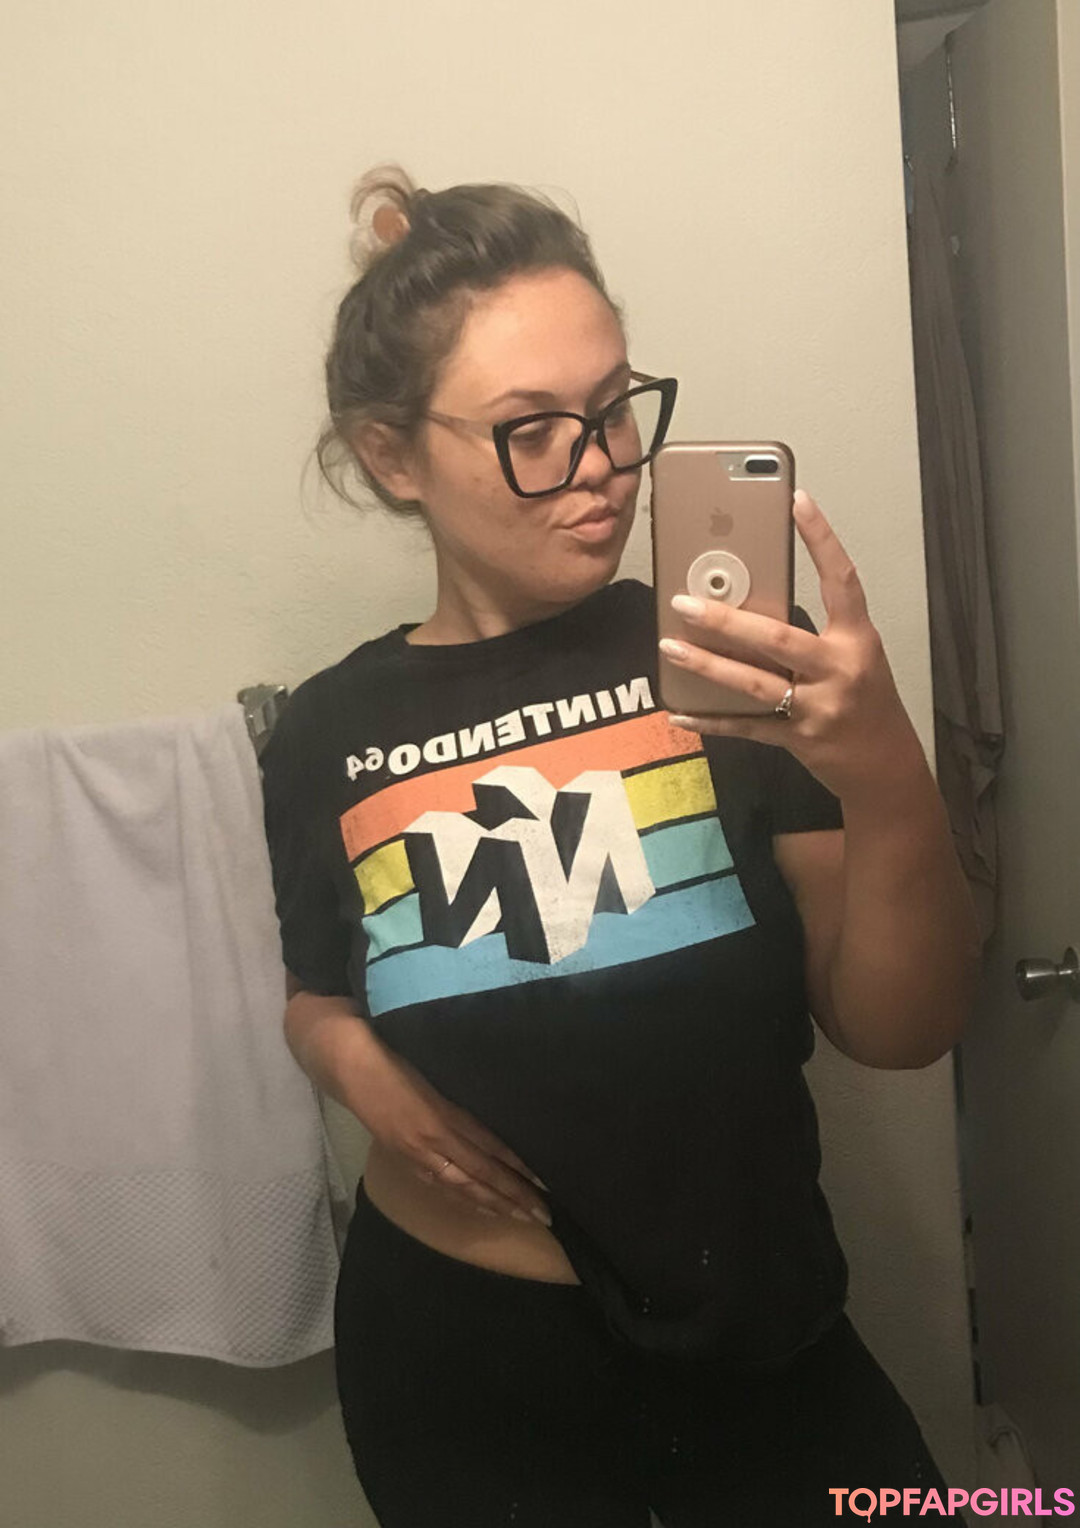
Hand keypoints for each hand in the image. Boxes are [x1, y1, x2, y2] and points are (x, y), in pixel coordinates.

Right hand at [348, 1038, 551, 1226]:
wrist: (350, 1067)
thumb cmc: (395, 1059)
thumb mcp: (435, 1074)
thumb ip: (461, 1100)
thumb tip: (498, 1126)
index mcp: (442, 1115)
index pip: (489, 1148)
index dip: (517, 1168)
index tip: (544, 1182)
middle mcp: (431, 1140)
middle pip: (480, 1175)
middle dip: (513, 1197)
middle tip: (544, 1215)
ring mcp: (416, 1154)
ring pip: (461, 1187)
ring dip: (493, 1204)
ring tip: (521, 1217)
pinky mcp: (404, 1159)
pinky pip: (440, 1187)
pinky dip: (465, 1200)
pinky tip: (482, 1208)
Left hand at [658, 490, 925, 801]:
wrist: (886, 764)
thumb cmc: (866, 700)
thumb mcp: (854, 655)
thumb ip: (815, 631)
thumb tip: (749, 604)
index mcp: (857, 639)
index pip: (842, 579)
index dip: (821, 538)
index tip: (797, 500)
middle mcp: (839, 669)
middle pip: (778, 638)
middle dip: (727, 621)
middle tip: (685, 602)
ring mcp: (818, 707)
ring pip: (753, 683)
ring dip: (707, 666)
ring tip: (670, 646)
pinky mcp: (798, 739)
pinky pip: (746, 727)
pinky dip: (710, 720)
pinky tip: (679, 711)